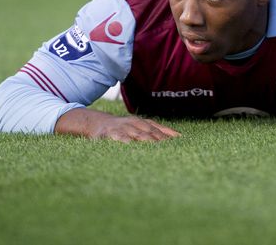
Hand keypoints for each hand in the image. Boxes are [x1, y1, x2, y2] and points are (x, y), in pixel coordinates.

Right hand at [55, 108, 180, 142]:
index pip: (157, 130)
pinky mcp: (110, 134)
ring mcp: (123, 128)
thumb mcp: (141, 126)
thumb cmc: (123, 128)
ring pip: (138, 136)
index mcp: (143, 123)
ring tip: (157, 151)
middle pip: (151, 133)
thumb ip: (159, 130)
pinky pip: (120, 139)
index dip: (167, 138)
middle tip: (171, 152)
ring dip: (148, 143)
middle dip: (161, 142)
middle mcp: (134, 124)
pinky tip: (133, 148)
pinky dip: (127, 143)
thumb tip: (179, 137)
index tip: (178, 146)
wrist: (96, 122)